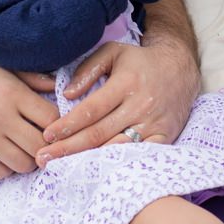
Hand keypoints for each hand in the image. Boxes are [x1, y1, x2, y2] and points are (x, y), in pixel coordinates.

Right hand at [0, 58, 60, 178]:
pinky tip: (2, 155)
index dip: (56, 126)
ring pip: (22, 164)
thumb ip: (31, 77)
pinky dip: (6, 168)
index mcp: (11, 92)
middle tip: (39, 144)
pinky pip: (0, 172)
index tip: (51, 127)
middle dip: (44, 147)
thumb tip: (57, 88)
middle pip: (39, 146)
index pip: (51, 119)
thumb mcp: (0, 67)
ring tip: (21, 150)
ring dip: (26, 160)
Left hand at [35, 37, 198, 165]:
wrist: (180, 70)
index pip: (91, 110)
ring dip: (87, 160)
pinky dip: (117, 164)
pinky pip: (136, 155)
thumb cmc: (140, 62)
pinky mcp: (164, 137)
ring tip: (62, 168)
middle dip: (68, 148)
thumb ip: (88, 69)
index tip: (47, 135)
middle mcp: (140, 106)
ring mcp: (153, 124)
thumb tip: (67, 94)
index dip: (67, 125)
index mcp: (126, 83)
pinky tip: (97, 170)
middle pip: (98, 133)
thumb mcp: (113, 52)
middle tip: (43, 158)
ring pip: (115, 148)